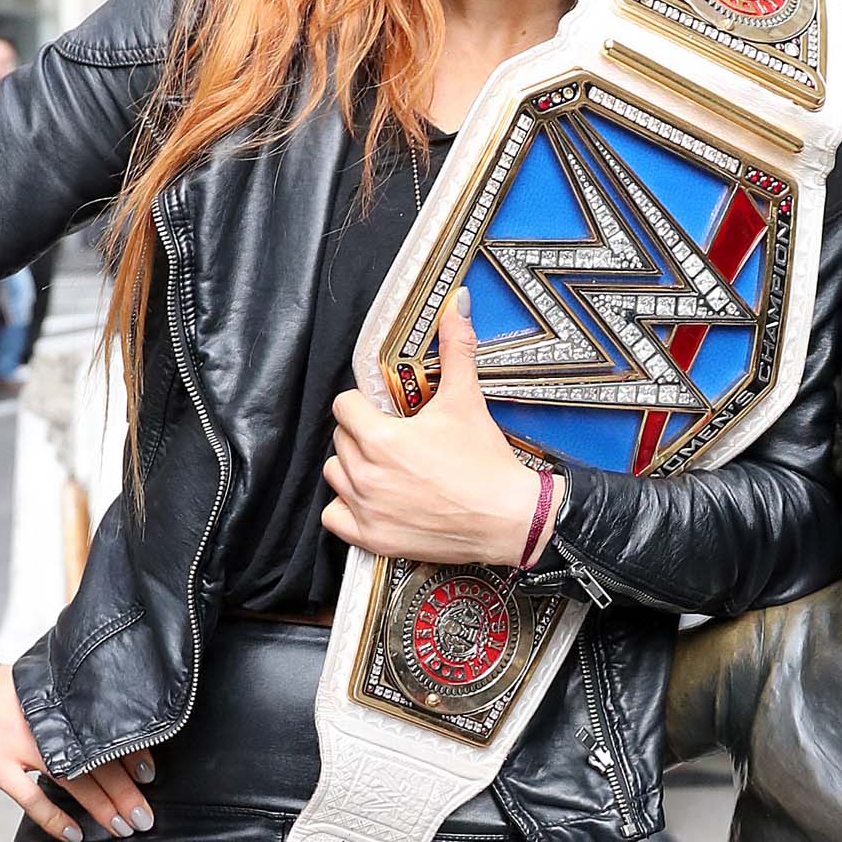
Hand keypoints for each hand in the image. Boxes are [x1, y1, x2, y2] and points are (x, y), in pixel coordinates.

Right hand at [0, 670, 155, 841]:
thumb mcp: (26, 685)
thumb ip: (55, 703)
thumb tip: (86, 718)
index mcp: (53, 701)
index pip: (101, 728)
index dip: (129, 751)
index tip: (150, 771)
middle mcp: (43, 722)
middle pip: (95, 758)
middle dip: (125, 790)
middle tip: (146, 815)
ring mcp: (18, 744)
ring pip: (73, 779)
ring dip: (102, 806)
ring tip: (124, 826)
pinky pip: (30, 797)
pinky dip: (54, 817)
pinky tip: (75, 833)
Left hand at [323, 293, 548, 566]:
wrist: (507, 519)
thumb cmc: (485, 463)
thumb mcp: (466, 400)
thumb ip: (456, 349)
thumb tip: (458, 303)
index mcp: (380, 437)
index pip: (344, 406)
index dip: (364, 404)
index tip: (384, 411)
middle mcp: (365, 474)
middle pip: (340, 439)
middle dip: (362, 434)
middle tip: (394, 439)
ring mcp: (367, 509)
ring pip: (335, 474)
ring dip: (353, 468)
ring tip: (384, 467)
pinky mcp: (372, 538)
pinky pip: (334, 517)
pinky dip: (347, 508)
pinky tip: (373, 499)